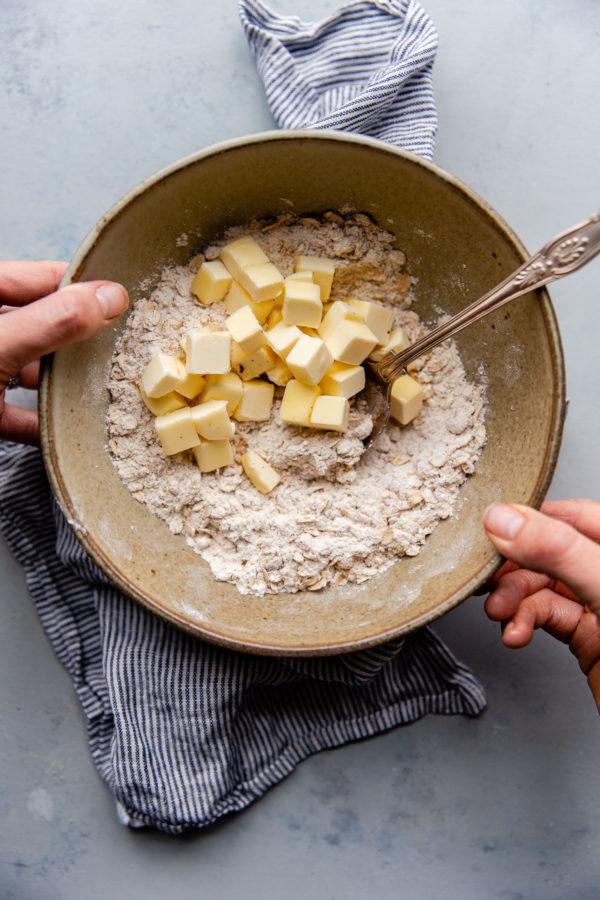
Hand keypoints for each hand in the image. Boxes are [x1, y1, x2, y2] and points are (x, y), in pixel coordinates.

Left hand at [0, 260, 127, 445]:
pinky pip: (16, 414)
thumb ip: (51, 322)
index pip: (37, 277)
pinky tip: (63, 430)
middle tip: (117, 343)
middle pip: (38, 323)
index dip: (79, 284)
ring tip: (97, 387)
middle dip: (75, 337)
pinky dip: (39, 424)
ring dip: (59, 382)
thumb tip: (109, 298)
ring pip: (27, 368)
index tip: (119, 298)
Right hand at [483, 499, 599, 711]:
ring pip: (542, 586)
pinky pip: (545, 617)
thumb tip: (505, 519)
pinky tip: (514, 635)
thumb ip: (558, 552)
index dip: (533, 520)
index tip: (495, 529)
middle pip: (550, 552)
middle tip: (489, 581)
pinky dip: (523, 624)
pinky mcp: (588, 635)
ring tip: (499, 614)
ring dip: (513, 600)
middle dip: (515, 568)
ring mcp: (599, 604)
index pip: (575, 514)